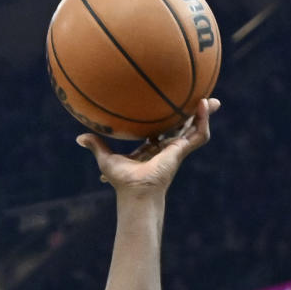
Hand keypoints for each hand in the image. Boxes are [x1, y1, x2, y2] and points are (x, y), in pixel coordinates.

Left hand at [77, 98, 219, 193]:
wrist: (136, 192)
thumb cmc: (122, 181)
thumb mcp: (107, 159)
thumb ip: (97, 146)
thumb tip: (79, 138)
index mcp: (152, 149)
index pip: (161, 131)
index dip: (165, 120)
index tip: (167, 105)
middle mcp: (166, 148)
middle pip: (182, 127)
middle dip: (190, 114)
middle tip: (197, 98)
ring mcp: (177, 150)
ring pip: (195, 130)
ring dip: (204, 115)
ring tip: (210, 99)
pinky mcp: (182, 151)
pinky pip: (198, 134)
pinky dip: (203, 120)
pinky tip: (204, 105)